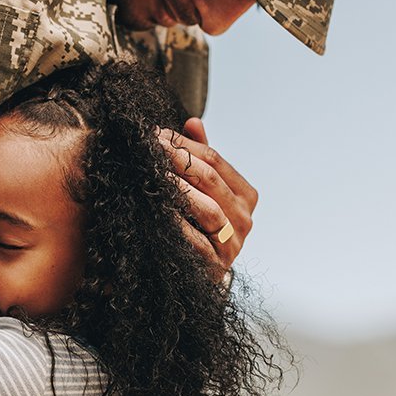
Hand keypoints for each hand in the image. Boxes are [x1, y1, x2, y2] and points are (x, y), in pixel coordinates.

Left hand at [158, 117, 258, 271]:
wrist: (195, 273)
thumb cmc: (197, 224)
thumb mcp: (201, 189)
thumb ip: (200, 157)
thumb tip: (193, 122)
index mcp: (245, 195)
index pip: (215, 160)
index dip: (184, 144)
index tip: (155, 134)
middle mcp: (244, 219)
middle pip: (210, 180)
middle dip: (177, 160)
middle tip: (150, 148)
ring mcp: (232, 244)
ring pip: (208, 209)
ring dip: (178, 189)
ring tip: (153, 173)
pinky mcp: (215, 266)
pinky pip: (196, 241)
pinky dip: (176, 224)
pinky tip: (156, 209)